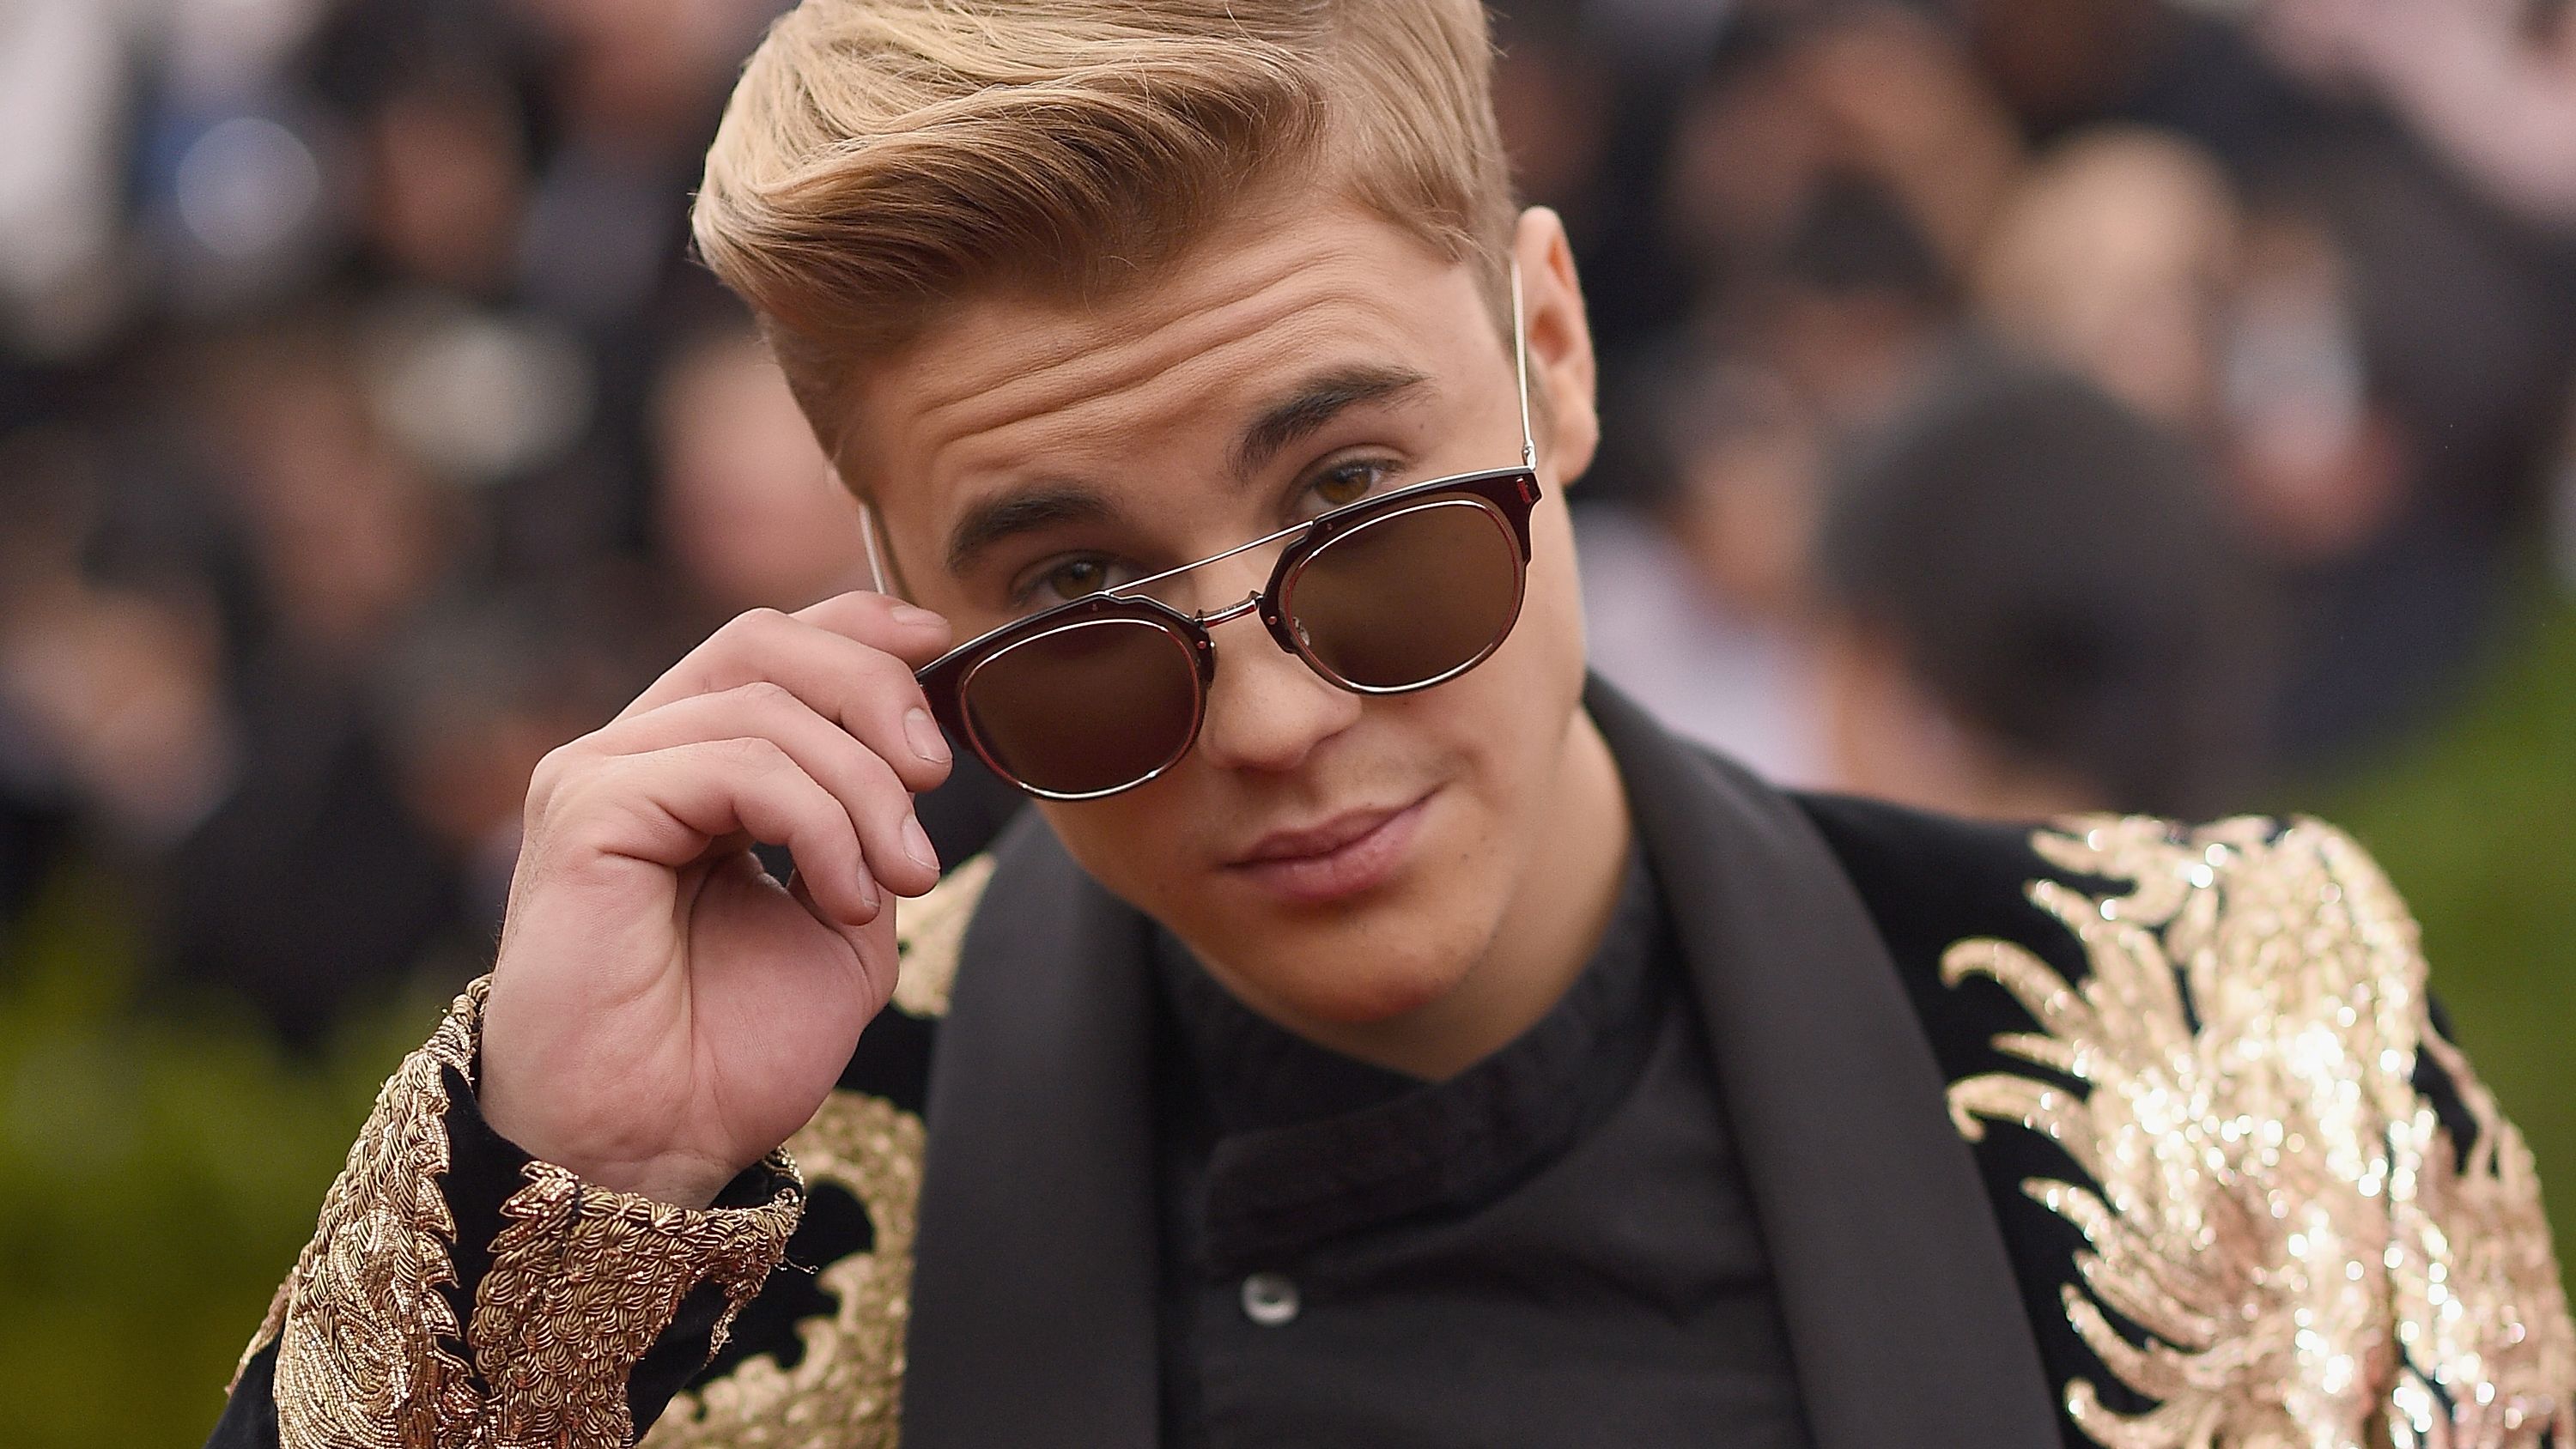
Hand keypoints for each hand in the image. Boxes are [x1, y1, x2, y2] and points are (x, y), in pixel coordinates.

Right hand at [478, 592, 954, 1206]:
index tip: (944, 644)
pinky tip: (845, 895)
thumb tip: (916, 735)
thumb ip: (869, 821)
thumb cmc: (731, 1053)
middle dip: (875, 692)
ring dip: (863, 789)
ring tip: (902, 879)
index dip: (856, 628)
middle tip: (936, 776)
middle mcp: (635, 757)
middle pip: (764, 646)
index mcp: (688, 771)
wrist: (655, 1147)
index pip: (767, 648)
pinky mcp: (587, 809)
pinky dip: (817, 821)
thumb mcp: (844, 916)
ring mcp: (601, 775)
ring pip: (764, 708)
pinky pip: (734, 765)